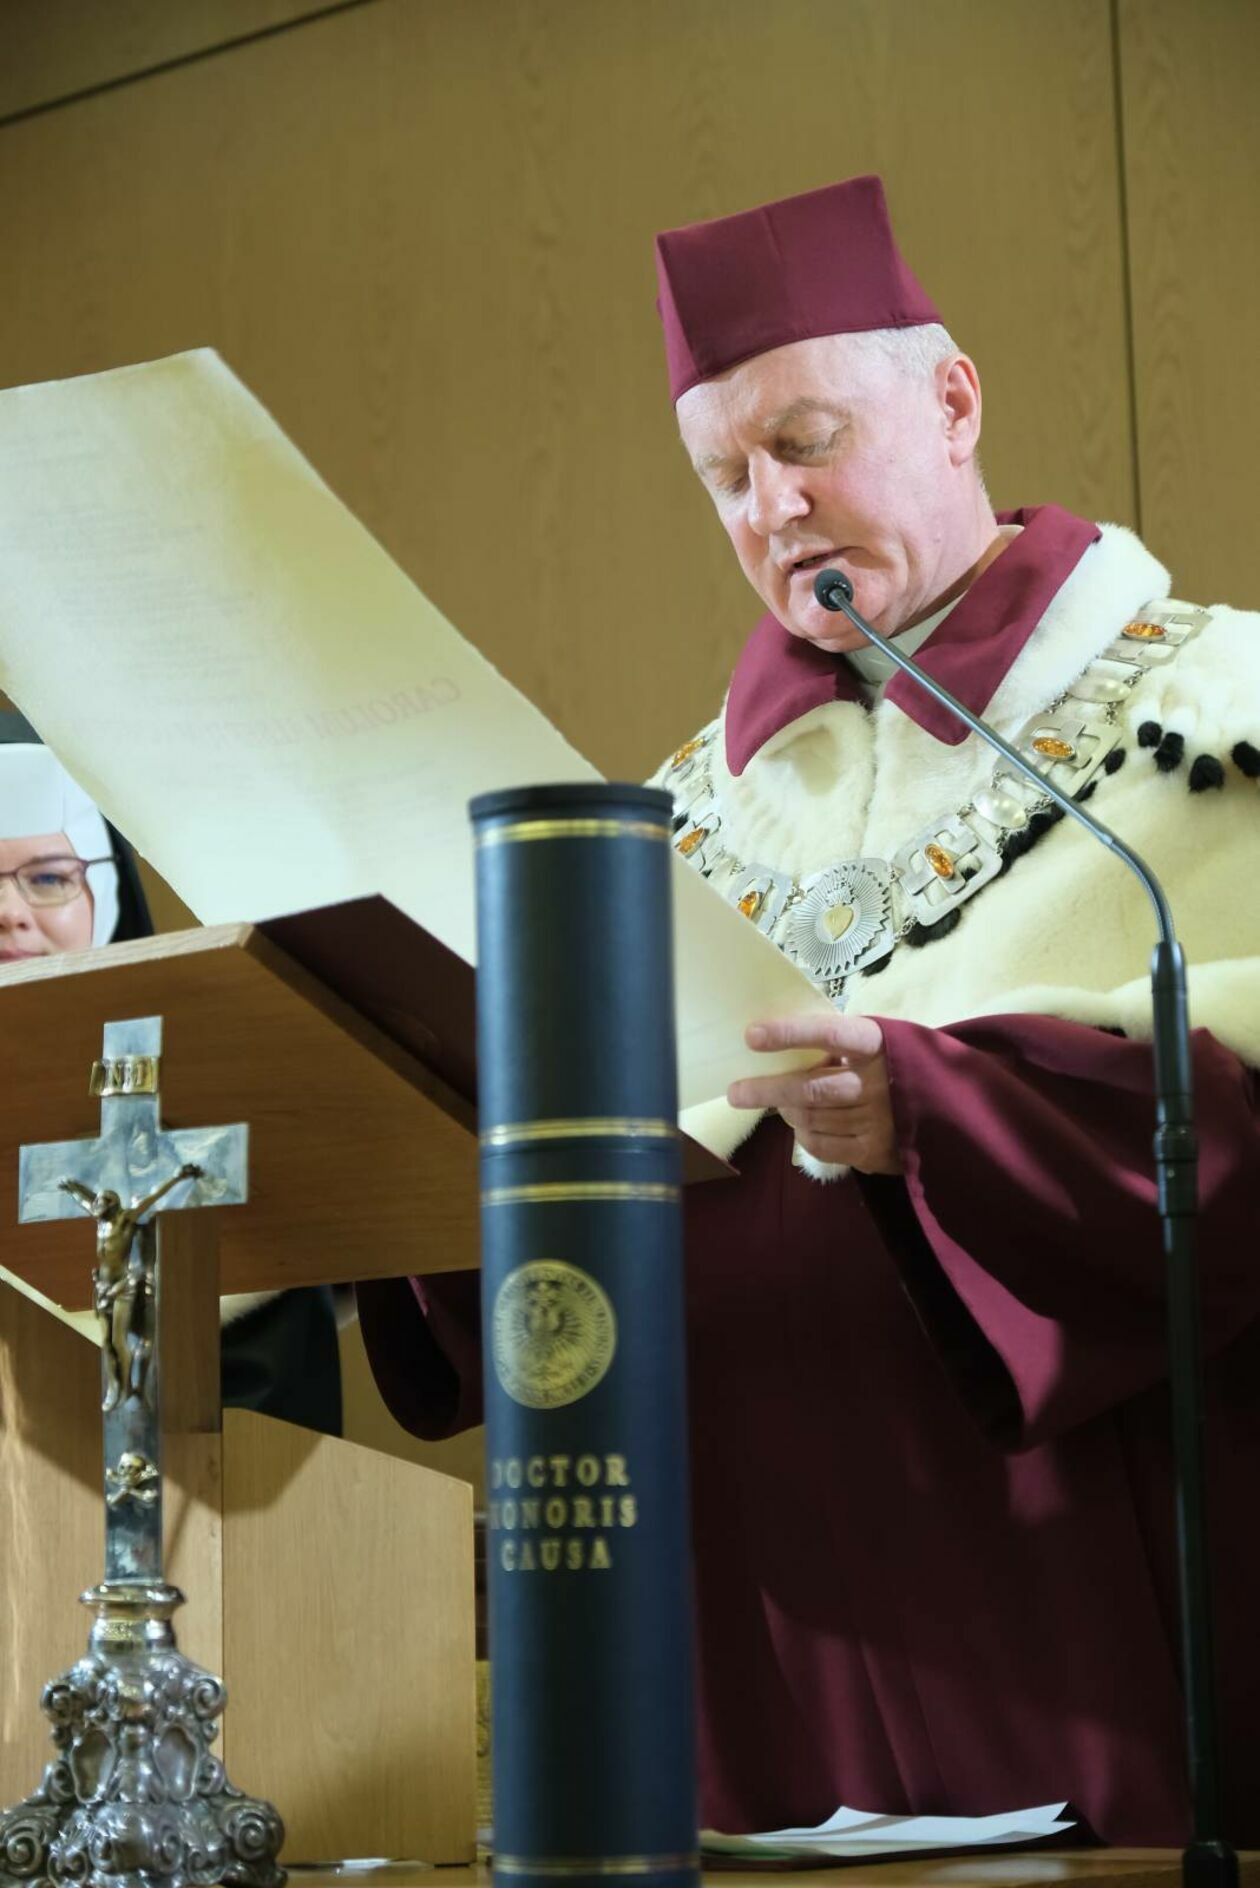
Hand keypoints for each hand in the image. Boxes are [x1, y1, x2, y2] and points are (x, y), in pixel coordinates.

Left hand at [727, 1012, 901, 1174]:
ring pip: (810, 1119)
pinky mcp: (875, 1152)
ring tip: (778, 1104)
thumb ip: (839, 1042)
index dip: (788, 1034)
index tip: (750, 1036)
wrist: (952, 1105)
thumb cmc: (898, 1063)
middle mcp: (878, 1082)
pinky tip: (802, 1125)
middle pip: (809, 1089)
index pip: (827, 1034)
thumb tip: (780, 1048)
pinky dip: (803, 1135)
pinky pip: (821, 1145)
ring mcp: (878, 1121)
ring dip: (786, 1111)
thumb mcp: (878, 1040)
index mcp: (877, 1044)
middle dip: (766, 1090)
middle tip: (735, 1093)